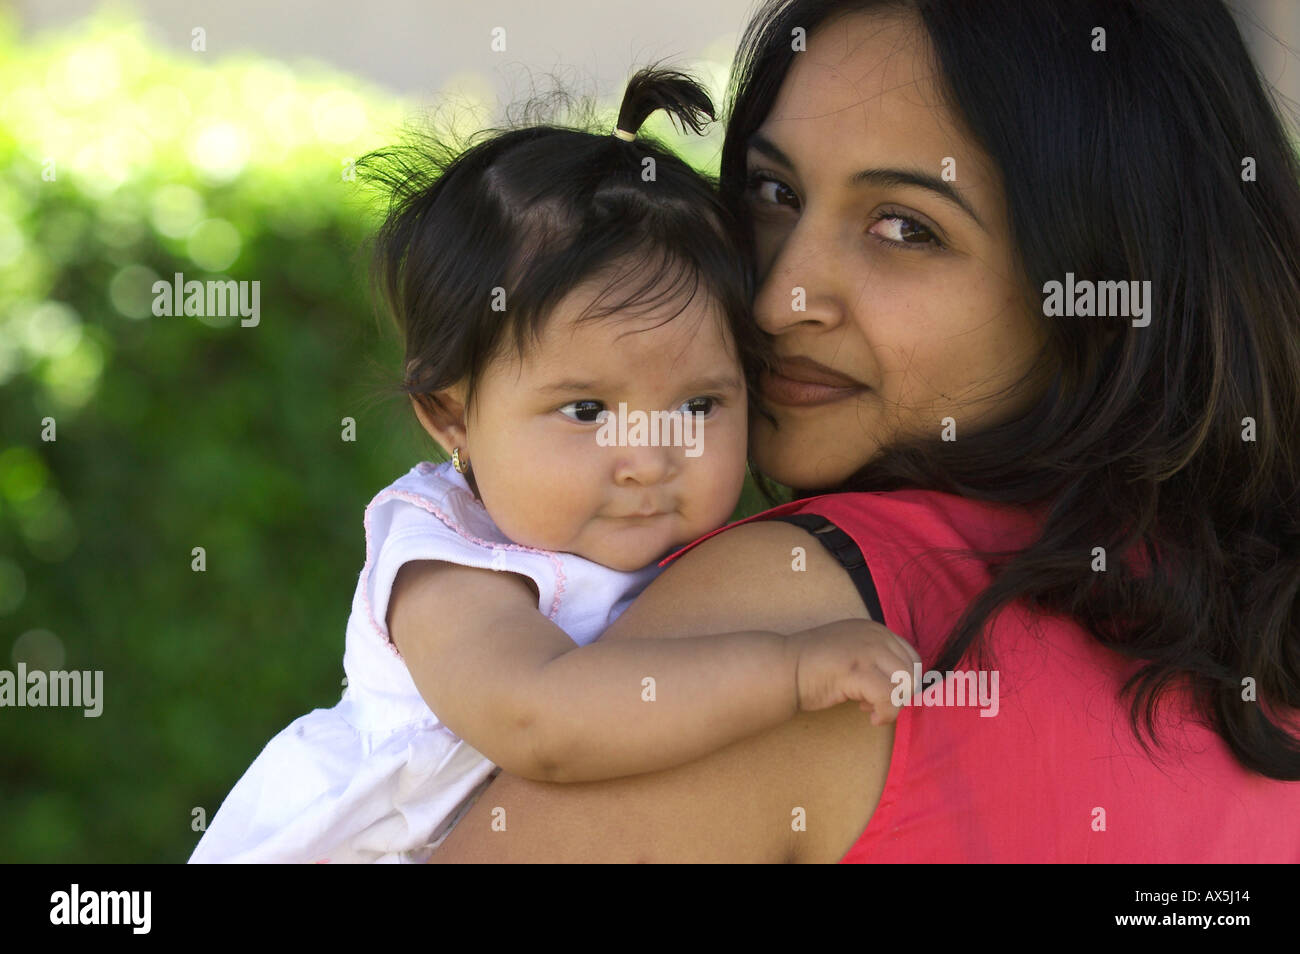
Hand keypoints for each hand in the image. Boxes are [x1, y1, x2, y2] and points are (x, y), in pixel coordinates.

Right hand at [787, 618, 921, 723]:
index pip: (912, 657)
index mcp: (874, 629)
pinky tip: (871, 717)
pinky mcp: (857, 670)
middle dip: (901, 695)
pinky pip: (890, 697)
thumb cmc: (813, 666)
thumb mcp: (851, 652)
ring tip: (872, 710)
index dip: (905, 681)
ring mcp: (866, 650)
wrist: (783, 668)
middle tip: (877, 705)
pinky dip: (886, 713)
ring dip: (894, 705)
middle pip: (912, 672)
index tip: (885, 694)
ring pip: (905, 685)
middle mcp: (875, 635)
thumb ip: (876, 660)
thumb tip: (903, 685)